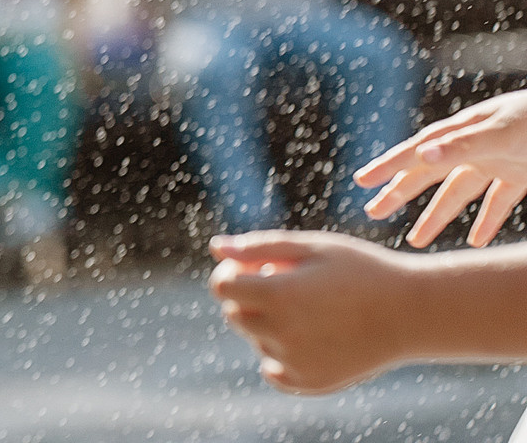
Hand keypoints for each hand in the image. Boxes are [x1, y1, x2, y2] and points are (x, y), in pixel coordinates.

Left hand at [209, 231, 419, 393]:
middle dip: (249, 298)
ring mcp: (297, 362)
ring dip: (268, 324)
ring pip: (256, 341)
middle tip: (287, 285)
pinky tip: (305, 337)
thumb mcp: (313, 247)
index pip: (222, 288)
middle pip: (235, 315)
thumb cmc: (362, 271)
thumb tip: (216, 247)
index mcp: (279, 295)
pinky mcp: (312, 382)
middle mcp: (283, 332)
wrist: (412, 313)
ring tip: (309, 309)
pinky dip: (280, 356)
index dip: (230, 273)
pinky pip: (274, 371)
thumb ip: (260, 246)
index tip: (252, 267)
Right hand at [357, 90, 526, 246]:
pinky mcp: (521, 175)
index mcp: (462, 132)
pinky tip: (477, 240)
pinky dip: (487, 221)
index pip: (417, 152)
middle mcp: (474, 147)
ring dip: (437, 216)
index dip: (389, 166)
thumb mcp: (501, 133)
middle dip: (400, 193)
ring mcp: (497, 162)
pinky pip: (498, 202)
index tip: (362, 182)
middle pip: (430, 174)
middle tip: (372, 211)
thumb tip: (421, 156)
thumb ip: (462, 144)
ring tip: (415, 240)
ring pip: (459, 193)